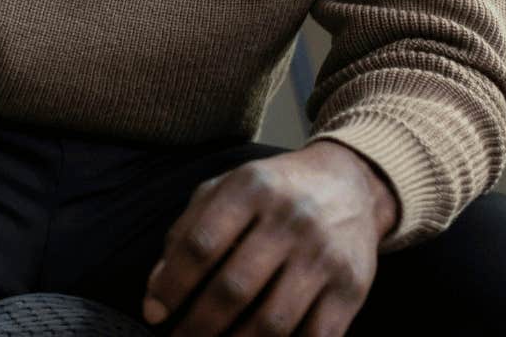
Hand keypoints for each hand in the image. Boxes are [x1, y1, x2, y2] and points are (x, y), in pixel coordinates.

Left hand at [141, 141, 397, 335]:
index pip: (201, 245)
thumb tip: (154, 293)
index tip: (154, 314)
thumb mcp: (223, 191)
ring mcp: (324, 256)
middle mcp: (290, 220)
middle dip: (199, 325)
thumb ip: (185, 233)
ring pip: (273, 320)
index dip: (173, 286)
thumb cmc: (272, 192)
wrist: (350, 184)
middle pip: (234, 288)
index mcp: (250, 190)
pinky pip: (317, 336)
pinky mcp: (352, 288)